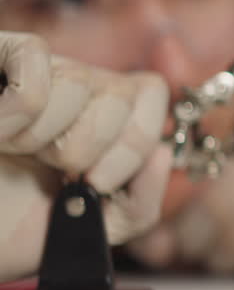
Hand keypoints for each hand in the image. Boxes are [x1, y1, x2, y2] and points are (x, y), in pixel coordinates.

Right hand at [0, 32, 170, 280]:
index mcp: (103, 119)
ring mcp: (32, 71)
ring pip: (80, 83)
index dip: (133, 141)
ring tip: (14, 153)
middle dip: (85, 149)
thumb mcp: (88, 230)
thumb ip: (141, 203)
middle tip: (47, 169)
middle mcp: (74, 86)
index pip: (152, 93)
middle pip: (123, 94)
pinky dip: (18, 111)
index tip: (95, 181)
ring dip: (42, 137)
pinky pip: (36, 60)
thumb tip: (162, 154)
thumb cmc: (8, 227)